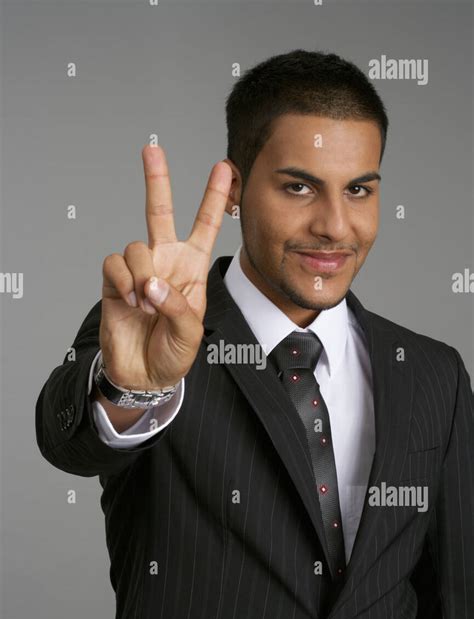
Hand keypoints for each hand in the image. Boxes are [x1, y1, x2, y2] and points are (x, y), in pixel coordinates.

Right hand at [99, 144, 231, 389]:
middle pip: (159, 212)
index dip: (214, 198)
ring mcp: (138, 271)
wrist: (144, 375)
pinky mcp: (113, 282)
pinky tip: (131, 302)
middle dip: (157, 180)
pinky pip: (114, 263)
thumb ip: (177, 306)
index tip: (224, 167)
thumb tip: (151, 283)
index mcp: (192, 269)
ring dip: (143, 276)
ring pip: (136, 246)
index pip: (205, 226)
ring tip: (147, 304)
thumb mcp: (191, 334)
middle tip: (152, 150)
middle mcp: (165, 262)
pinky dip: (123, 282)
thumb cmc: (173, 353)